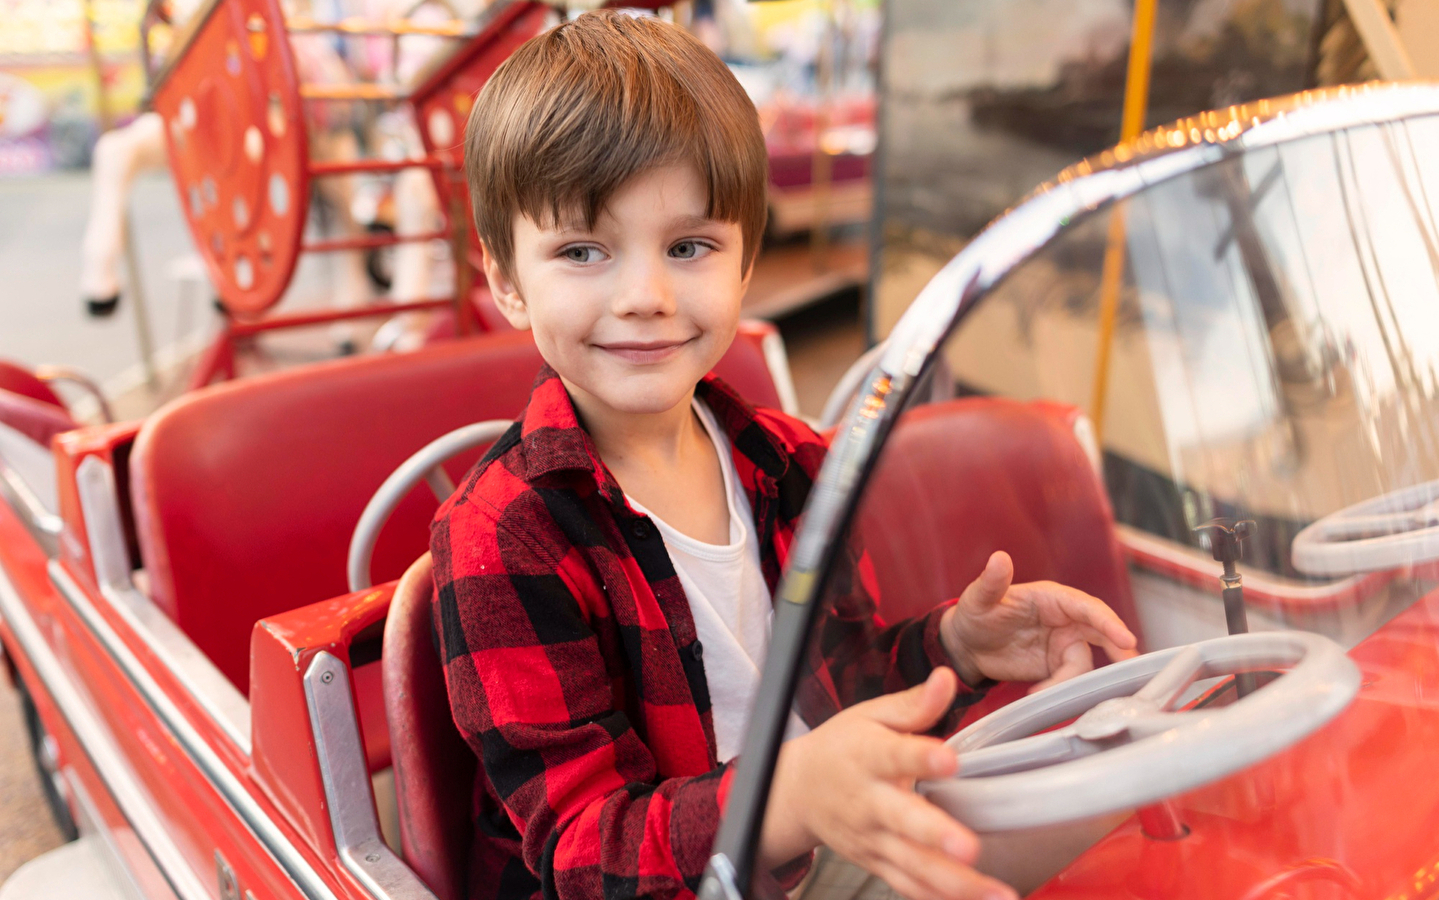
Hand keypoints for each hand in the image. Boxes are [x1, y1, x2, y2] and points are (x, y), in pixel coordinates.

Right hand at [760, 669, 1017, 899]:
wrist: (795, 792)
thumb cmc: (840, 749)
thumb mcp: (869, 716)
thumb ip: (913, 705)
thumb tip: (946, 679)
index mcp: (867, 757)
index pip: (894, 755)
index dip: (921, 757)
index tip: (949, 759)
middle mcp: (869, 802)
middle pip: (903, 821)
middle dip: (935, 835)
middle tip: (968, 847)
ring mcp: (872, 839)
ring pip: (912, 865)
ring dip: (954, 883)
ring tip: (996, 893)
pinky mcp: (876, 864)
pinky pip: (908, 888)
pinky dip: (938, 899)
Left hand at [941, 551, 1137, 691]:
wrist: (967, 646)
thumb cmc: (976, 613)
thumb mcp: (979, 597)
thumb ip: (992, 581)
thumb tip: (999, 557)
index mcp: (1054, 598)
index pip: (1089, 608)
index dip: (1109, 623)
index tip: (1125, 639)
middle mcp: (1066, 621)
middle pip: (1102, 634)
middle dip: (1118, 650)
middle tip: (1128, 671)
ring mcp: (1063, 645)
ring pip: (1084, 663)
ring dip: (1071, 680)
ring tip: (1041, 689)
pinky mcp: (1057, 667)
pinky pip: (1069, 681)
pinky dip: (1060, 690)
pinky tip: (1037, 695)